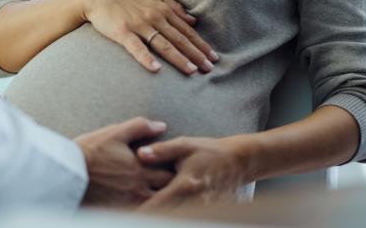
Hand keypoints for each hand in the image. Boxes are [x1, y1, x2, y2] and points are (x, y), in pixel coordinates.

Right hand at [75, 117, 173, 207]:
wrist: (66, 172)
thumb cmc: (89, 151)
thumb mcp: (114, 132)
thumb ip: (140, 127)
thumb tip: (161, 126)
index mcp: (141, 170)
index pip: (171, 175)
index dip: (175, 171)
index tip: (174, 167)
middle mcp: (138, 190)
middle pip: (166, 194)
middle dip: (170, 188)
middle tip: (170, 181)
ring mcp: (127, 204)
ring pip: (154, 206)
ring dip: (158, 200)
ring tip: (157, 193)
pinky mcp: (116, 212)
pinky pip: (138, 214)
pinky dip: (144, 208)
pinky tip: (141, 203)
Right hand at [82, 0, 218, 74]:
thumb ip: (174, 7)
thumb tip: (193, 20)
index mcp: (163, 10)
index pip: (186, 31)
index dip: (201, 44)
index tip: (213, 57)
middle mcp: (154, 17)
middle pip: (179, 39)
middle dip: (196, 54)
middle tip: (209, 68)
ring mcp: (139, 25)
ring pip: (163, 44)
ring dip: (179, 58)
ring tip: (191, 71)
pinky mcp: (123, 32)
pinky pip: (137, 47)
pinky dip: (146, 58)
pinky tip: (156, 69)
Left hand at [135, 136, 252, 210]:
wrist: (240, 161)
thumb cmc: (210, 151)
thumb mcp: (185, 145)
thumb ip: (162, 151)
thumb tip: (140, 154)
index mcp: (185, 185)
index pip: (157, 206)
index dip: (140, 213)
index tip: (126, 215)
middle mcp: (195, 202)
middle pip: (166, 218)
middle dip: (150, 218)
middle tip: (130, 216)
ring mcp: (204, 210)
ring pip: (179, 219)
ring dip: (163, 218)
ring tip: (142, 215)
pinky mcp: (210, 213)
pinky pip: (190, 218)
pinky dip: (178, 216)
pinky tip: (165, 214)